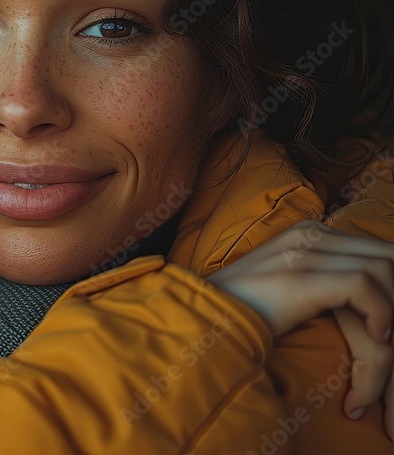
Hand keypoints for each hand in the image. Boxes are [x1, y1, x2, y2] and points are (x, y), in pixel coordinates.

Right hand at [206, 221, 393, 438]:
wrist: (200, 319)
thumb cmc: (243, 313)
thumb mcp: (290, 287)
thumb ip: (325, 279)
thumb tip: (369, 299)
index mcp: (308, 232)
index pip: (377, 249)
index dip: (392, 287)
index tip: (390, 326)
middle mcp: (308, 234)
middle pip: (387, 255)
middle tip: (392, 335)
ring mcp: (301, 252)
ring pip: (384, 269)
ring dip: (393, 312)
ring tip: (385, 343)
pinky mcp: (299, 278)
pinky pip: (364, 288)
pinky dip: (382, 314)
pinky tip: (378, 338)